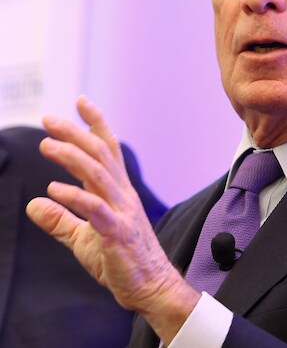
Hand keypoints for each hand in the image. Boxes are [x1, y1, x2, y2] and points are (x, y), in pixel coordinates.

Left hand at [26, 96, 198, 342]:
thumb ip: (61, 219)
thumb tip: (34, 203)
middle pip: (101, 155)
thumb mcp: (83, 238)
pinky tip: (53, 189)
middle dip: (76, 133)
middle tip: (49, 119)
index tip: (81, 102)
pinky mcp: (118, 233)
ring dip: (73, 157)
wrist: (150, 286)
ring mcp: (122, 212)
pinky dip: (75, 197)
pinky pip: (96, 210)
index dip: (95, 124)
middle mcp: (122, 195)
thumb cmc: (121, 260)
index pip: (108, 150)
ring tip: (47, 145)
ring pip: (99, 175)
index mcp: (117, 192)